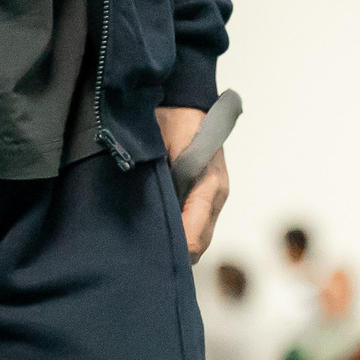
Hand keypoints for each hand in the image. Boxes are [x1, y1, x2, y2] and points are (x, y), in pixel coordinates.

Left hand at [154, 105, 228, 263]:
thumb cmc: (172, 119)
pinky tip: (157, 231)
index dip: (175, 252)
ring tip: (149, 247)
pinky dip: (180, 233)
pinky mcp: (207, 196)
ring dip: (177, 245)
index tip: (150, 260)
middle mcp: (216, 197)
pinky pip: (196, 226)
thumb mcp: (161, 150)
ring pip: (198, 239)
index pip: (194, 237)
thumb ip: (159, 184)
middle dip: (175, 255)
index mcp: (209, 186)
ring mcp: (214, 198)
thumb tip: (150, 220)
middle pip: (199, 245)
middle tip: (143, 260)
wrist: (184, 99)